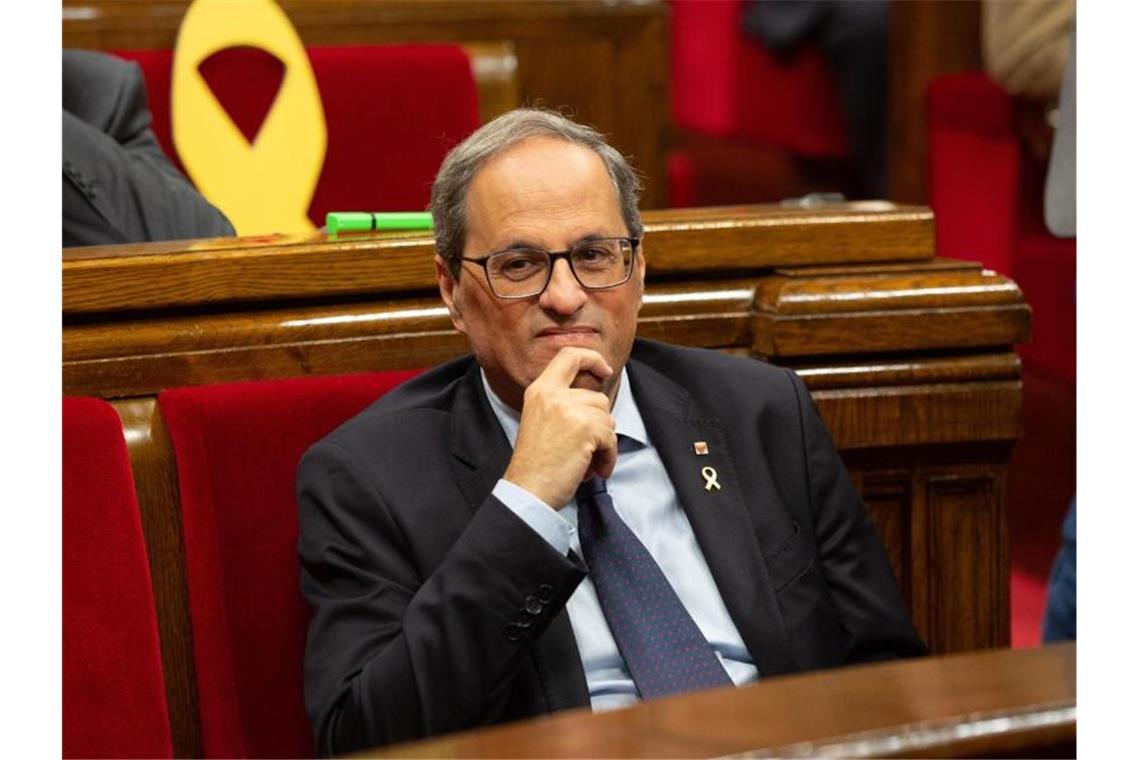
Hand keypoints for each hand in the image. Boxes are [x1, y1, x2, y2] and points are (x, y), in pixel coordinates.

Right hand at [503, 347, 617, 508]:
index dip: (592, 359)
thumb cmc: (535, 464)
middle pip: (598, 398)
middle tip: (585, 449)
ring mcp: (570, 410)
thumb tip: (598, 402)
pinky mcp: (585, 428)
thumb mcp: (541, 420)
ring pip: (607, 419)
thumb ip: (562, 404)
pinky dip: (608, 458)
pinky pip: (611, 439)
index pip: (569, 355)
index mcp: (540, 390)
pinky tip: (594, 470)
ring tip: (585, 461)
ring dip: (603, 444)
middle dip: (599, 425)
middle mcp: (553, 395)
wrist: (527, 491)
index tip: (605, 371)